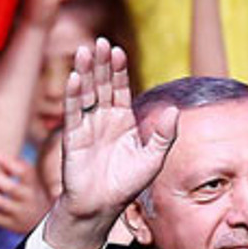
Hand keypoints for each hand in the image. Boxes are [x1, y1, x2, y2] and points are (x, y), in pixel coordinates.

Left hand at [0, 155, 50, 233]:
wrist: (43, 222)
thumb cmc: (33, 194)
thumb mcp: (35, 182)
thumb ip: (23, 169)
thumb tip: (3, 156)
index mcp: (35, 186)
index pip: (25, 173)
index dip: (10, 164)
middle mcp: (28, 200)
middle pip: (11, 188)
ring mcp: (19, 214)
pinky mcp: (9, 225)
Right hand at [45, 38, 178, 248]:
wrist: (103, 206)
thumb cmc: (128, 183)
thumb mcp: (153, 158)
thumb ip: (164, 134)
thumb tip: (174, 109)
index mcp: (123, 120)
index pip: (120, 88)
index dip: (118, 70)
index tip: (118, 50)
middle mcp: (104, 119)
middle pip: (102, 85)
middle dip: (101, 64)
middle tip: (100, 42)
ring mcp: (87, 127)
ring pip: (86, 94)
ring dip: (85, 73)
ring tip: (85, 51)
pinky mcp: (74, 138)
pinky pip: (73, 113)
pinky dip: (74, 96)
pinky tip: (74, 78)